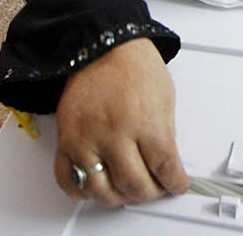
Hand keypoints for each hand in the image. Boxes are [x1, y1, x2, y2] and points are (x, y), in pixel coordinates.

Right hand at [55, 37, 187, 206]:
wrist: (105, 46)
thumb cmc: (136, 65)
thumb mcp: (165, 97)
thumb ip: (164, 135)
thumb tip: (165, 165)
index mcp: (145, 121)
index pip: (164, 168)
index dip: (174, 182)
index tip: (176, 185)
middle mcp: (114, 133)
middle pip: (135, 185)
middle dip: (150, 192)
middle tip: (155, 187)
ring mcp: (87, 138)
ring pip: (102, 191)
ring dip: (119, 196)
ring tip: (128, 188)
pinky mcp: (66, 139)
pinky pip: (68, 180)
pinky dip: (83, 191)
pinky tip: (97, 184)